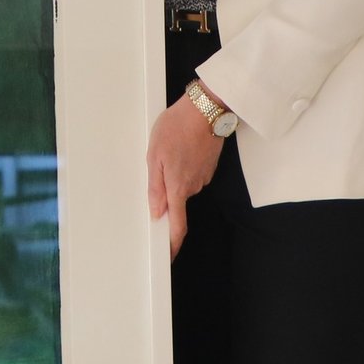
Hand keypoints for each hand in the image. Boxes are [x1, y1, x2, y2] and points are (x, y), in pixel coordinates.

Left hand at [146, 94, 224, 258]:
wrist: (205, 109)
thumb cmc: (177, 128)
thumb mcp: (154, 155)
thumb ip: (155, 187)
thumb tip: (156, 212)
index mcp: (178, 187)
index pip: (177, 225)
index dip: (173, 243)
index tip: (168, 255)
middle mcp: (194, 187)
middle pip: (178, 202)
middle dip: (167, 193)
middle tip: (157, 166)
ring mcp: (204, 177)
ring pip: (185, 185)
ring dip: (175, 175)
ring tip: (167, 150)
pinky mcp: (209, 166)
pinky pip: (192, 173)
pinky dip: (184, 165)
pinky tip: (179, 148)